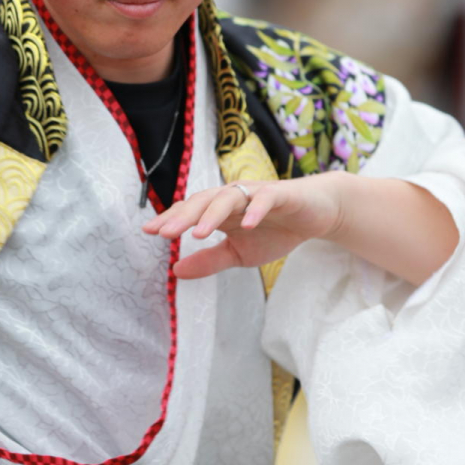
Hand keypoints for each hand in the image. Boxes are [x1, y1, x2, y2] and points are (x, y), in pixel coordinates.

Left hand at [143, 173, 346, 279]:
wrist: (315, 215)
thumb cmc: (274, 230)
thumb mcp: (239, 253)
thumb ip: (209, 260)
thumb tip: (175, 271)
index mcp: (220, 210)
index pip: (190, 212)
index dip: (170, 220)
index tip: (148, 232)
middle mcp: (233, 197)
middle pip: (203, 202)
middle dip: (183, 216)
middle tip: (164, 233)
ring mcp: (256, 193)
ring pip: (229, 198)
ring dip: (212, 214)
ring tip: (198, 233)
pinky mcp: (281, 194)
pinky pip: (265, 199)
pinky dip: (256, 210)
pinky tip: (247, 224)